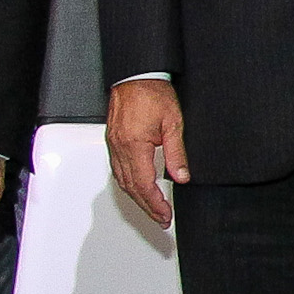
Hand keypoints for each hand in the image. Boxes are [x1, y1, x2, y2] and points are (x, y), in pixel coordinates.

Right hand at [106, 77, 189, 226]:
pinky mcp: (112, 140)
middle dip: (146, 206)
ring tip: (152, 208)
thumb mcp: (173, 124)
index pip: (144, 184)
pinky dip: (128, 183)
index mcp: (134, 146)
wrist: (135, 76)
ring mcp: (113, 145)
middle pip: (131, 187)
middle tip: (161, 218)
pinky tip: (137, 188)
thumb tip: (181, 177)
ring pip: (122, 180)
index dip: (155, 203)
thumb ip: (176, 153)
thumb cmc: (153, 93)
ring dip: (136, 197)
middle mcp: (120, 148)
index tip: (165, 215)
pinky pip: (117, 169)